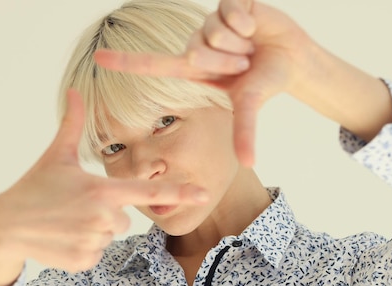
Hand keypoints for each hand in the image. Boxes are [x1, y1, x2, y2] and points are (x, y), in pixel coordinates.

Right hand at [0, 89, 207, 285]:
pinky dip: (83, 248)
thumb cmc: (34, 186)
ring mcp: (92, 242)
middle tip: (75, 207)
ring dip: (93, 231)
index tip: (202, 193)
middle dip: (105, 214)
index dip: (178, 191)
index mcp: (101, 190)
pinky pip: (96, 254)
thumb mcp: (56, 156)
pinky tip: (63, 238)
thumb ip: (74, 125)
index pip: (147, 190)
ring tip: (67, 222)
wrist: (6, 225)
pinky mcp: (84, 262)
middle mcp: (102, 218)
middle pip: (124, 219)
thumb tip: (75, 90)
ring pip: (109, 237)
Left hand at [94, 0, 310, 166]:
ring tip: (249, 45)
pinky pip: (230, 10)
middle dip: (225, 60)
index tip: (98, 59)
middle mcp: (197, 43)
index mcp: (193, 67)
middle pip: (196, 51)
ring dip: (238, 42)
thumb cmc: (265, 82)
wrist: (293, 58)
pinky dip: (247, 21)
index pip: (154, 64)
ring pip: (213, 31)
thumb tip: (250, 164)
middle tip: (242, 62)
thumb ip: (245, 131)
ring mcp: (211, 22)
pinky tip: (254, 26)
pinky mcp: (229, 2)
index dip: (127, 62)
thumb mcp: (249, 105)